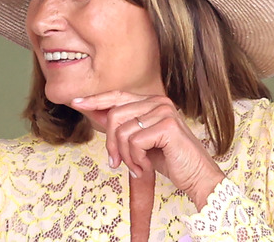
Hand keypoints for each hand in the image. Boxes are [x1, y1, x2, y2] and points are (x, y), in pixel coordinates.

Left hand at [71, 91, 224, 208]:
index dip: (96, 99)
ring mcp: (164, 111)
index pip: (118, 96)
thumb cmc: (169, 160)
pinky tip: (146, 167)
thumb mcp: (139, 141)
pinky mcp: (167, 126)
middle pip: (115, 115)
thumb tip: (94, 113)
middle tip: (116, 163)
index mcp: (152, 101)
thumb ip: (121, 127)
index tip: (76, 102)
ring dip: (125, 156)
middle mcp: (159, 101)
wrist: (197, 178)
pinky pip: (134, 142)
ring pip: (122, 131)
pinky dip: (136, 160)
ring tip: (137, 167)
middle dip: (111, 143)